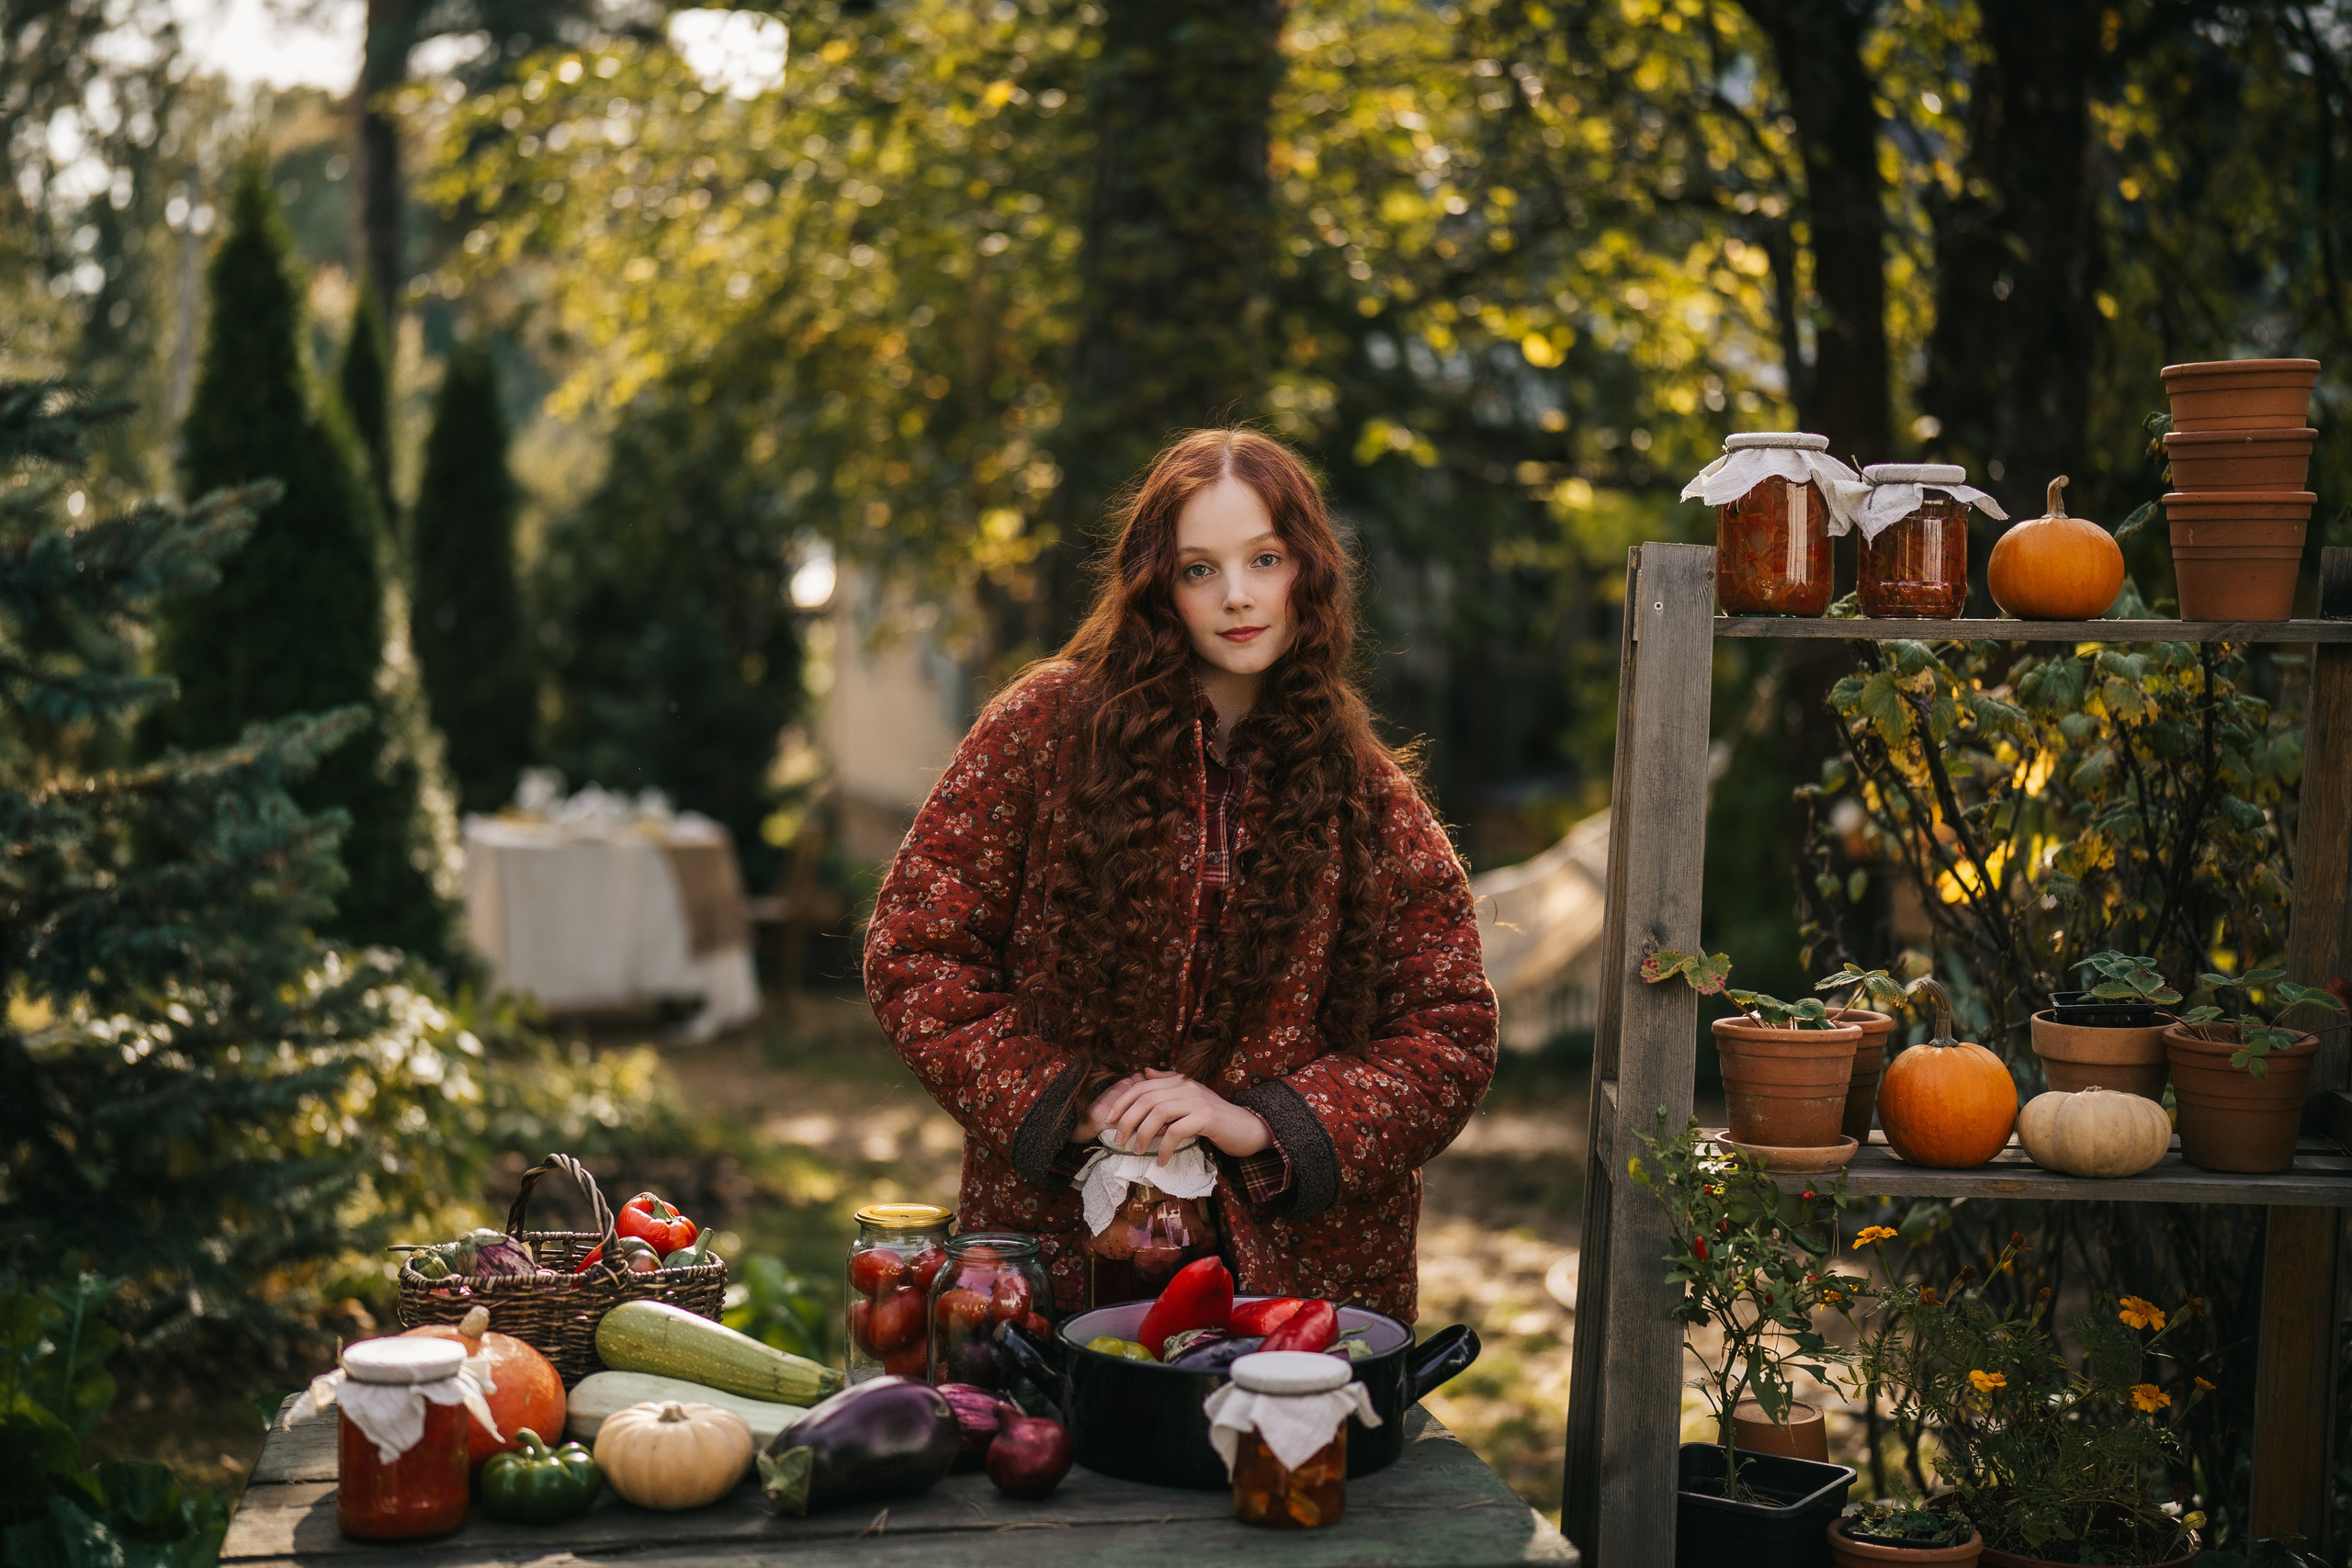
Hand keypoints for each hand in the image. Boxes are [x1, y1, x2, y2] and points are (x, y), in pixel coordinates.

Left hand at [1090, 1069, 1270, 1162]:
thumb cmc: (1216, 1118)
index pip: (1143, 1085)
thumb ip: (1168, 1085)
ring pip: (1158, 1112)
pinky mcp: (1207, 1117)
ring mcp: (1197, 1100)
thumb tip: (1144, 1072)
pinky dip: (1165, 1147)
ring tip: (1137, 1150)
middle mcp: (1186, 1086)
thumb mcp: (1190, 1099)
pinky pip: (1177, 1131)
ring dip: (1143, 1133)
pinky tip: (1161, 1160)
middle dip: (1127, 1119)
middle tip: (1119, 1139)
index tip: (1109, 1119)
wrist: (1248, 1127)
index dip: (1122, 1101)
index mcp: (1179, 1081)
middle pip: (1146, 1098)